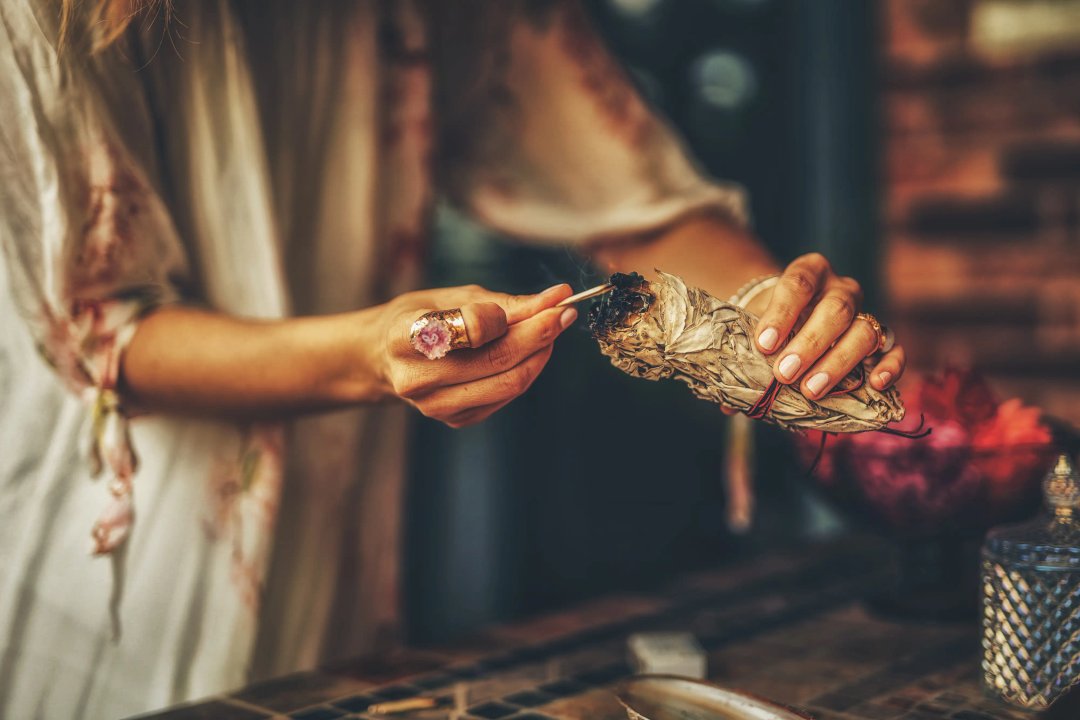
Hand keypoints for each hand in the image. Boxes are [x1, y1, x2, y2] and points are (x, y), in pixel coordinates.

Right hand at [376, 283, 576, 427]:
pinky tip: (530, 352)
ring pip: (509, 382)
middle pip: (497, 359)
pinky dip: (527, 371)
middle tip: (565, 312)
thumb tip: (558, 297)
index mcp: (405, 337)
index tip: (549, 300)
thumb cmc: (422, 317)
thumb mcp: (453, 298)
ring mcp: (435, 405)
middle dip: (541, 334)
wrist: (386, 357)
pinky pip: (506, 396)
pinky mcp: (455, 419)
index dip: (514, 315)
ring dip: (540, 354)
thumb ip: (504, 303)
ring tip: (551, 329)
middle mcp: (416, 377)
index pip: (468, 329)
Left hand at [750, 253, 905, 398]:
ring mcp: (865, 312)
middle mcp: (841, 288)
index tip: (764, 344)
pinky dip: (890, 366)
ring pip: (865, 330)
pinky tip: (874, 384)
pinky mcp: (883, 338)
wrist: (798, 320)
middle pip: (836, 309)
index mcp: (808, 272)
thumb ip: (745, 357)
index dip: (781, 314)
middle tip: (784, 374)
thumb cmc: (774, 326)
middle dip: (810, 344)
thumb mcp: (758, 330)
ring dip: (838, 362)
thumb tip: (728, 402)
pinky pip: (894, 348)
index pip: (798, 282)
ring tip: (811, 390)